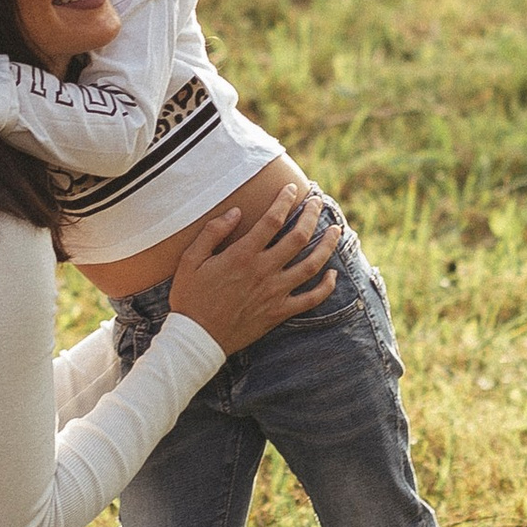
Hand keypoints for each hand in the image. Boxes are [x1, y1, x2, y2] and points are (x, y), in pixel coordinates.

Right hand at [166, 185, 337, 356]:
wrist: (197, 338)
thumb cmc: (190, 297)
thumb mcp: (190, 260)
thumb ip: (213, 232)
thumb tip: (237, 212)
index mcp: (243, 255)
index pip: (272, 220)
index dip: (284, 200)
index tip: (291, 188)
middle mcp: (264, 271)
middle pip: (298, 237)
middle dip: (311, 215)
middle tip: (317, 202)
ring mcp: (275, 293)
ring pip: (312, 265)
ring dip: (327, 245)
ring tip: (336, 231)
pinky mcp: (279, 313)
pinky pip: (311, 300)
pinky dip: (326, 287)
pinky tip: (332, 274)